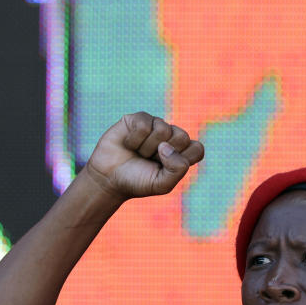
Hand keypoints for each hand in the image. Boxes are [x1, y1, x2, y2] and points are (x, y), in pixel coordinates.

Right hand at [83, 112, 204, 200]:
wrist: (108, 178)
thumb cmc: (136, 181)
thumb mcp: (161, 185)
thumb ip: (177, 169)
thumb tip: (166, 145)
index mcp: (180, 153)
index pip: (197, 149)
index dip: (182, 159)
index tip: (165, 168)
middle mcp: (170, 136)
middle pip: (182, 137)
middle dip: (162, 154)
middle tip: (149, 160)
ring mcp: (155, 125)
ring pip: (163, 129)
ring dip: (146, 148)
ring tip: (138, 153)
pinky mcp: (138, 119)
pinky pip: (144, 125)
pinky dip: (134, 140)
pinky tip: (128, 144)